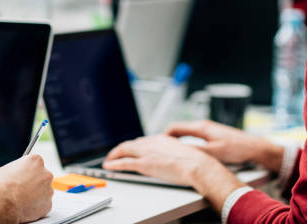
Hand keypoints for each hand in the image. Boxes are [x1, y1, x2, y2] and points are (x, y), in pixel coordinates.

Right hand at [0, 154, 53, 223]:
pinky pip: (42, 204)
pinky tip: (24, 207)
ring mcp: (47, 189)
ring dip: (34, 194)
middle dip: (32, 182)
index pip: (35, 163)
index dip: (26, 171)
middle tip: (20, 189)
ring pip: (43, 191)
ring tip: (20, 199)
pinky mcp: (47, 204)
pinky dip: (35, 206)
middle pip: (41, 176)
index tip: (24, 175)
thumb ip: (7, 170)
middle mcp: (44, 173)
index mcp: (34, 160)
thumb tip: (2, 173)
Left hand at [103, 135, 245, 213]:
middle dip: (120, 149)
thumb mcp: (182, 152)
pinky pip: (124, 163)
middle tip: (114, 154)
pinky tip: (108, 166)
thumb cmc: (195, 162)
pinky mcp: (144, 163)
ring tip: (109, 160)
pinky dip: (114, 164)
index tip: (129, 149)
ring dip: (114, 155)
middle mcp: (152, 143)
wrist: (198, 165)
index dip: (133, 146)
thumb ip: (172, 153)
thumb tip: (171, 158)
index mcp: (161, 139)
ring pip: (124, 150)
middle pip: (131, 144)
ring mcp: (147, 153)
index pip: (142, 141)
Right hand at [165, 120, 282, 171]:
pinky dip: (185, 141)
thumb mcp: (214, 152)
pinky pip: (193, 135)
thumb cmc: (237, 149)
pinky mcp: (212, 134)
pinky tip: (186, 150)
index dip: (163, 135)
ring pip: (185, 132)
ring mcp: (208, 129)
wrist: (255, 148)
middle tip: (160, 147)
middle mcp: (203, 125)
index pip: (175, 127)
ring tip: (170, 150)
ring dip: (176, 139)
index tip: (156, 144)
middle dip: (168, 137)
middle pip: (178, 129)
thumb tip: (179, 151)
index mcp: (201, 127)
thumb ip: (196, 151)